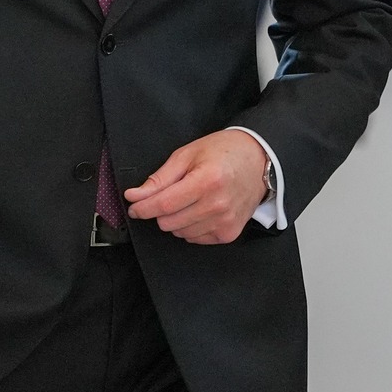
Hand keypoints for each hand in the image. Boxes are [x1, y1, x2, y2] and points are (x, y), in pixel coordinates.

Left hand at [123, 130, 268, 244]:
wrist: (259, 160)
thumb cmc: (223, 152)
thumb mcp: (187, 155)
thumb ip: (160, 178)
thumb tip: (135, 195)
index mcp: (206, 181)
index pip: (164, 204)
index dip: (143, 207)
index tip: (133, 207)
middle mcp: (218, 205)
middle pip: (169, 222)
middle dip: (160, 211)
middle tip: (170, 194)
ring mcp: (225, 222)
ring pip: (180, 233)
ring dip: (176, 219)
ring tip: (190, 199)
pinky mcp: (229, 233)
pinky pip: (195, 238)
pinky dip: (190, 226)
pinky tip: (200, 209)